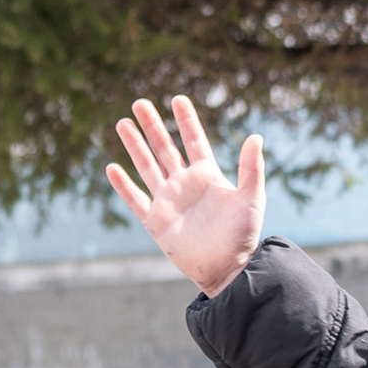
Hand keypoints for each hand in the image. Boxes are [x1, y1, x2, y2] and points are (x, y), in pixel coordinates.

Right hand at [106, 95, 266, 296]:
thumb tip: (255, 136)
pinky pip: (136, 199)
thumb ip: (251, 168)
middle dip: (152, 126)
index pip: (194, 141)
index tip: (178, 99)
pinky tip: (112, 167)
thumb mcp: (251, 198)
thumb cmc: (243, 235)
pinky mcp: (156, 221)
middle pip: (165, 148)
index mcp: (207, 176)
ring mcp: (168, 201)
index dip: (186, 120)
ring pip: (147, 166)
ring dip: (135, 146)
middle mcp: (185, 184)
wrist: (227, 269)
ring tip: (122, 123)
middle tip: (139, 103)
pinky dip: (123, 185)